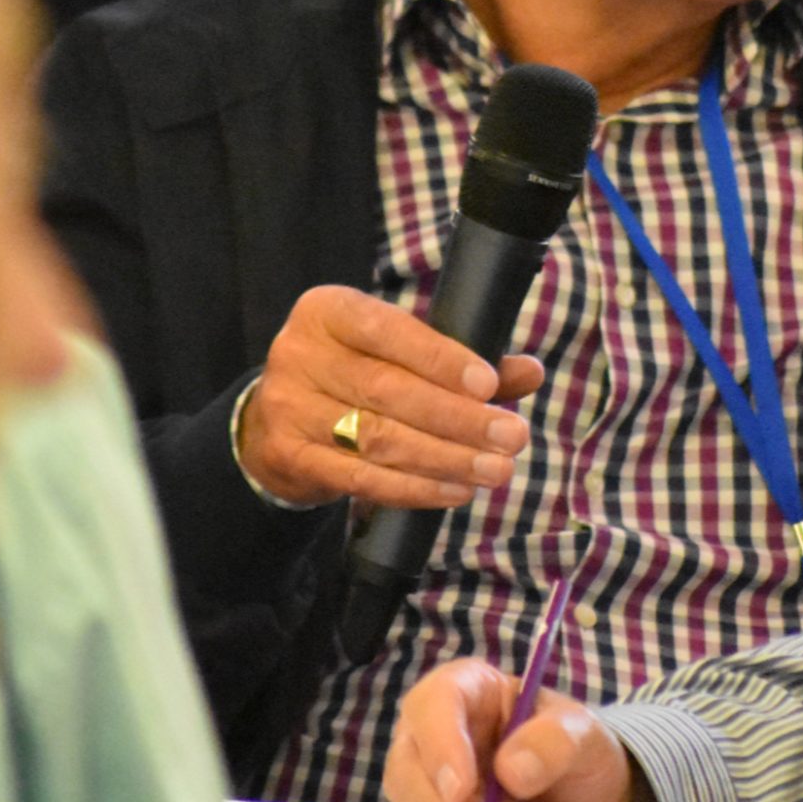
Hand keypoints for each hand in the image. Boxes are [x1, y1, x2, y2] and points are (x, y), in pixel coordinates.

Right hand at [237, 285, 544, 508]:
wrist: (272, 419)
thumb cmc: (351, 373)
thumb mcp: (394, 351)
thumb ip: (459, 360)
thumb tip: (530, 371)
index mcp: (329, 311)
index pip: (387, 329)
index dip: (439, 358)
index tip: (489, 385)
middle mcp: (301, 353)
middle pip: (388, 390)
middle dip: (458, 418)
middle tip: (511, 437)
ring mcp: (289, 408)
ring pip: (378, 439)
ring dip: (445, 458)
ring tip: (495, 469)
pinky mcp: (290, 457)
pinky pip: (361, 478)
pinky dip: (414, 488)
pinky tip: (454, 490)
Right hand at [385, 659, 659, 801]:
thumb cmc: (574, 752)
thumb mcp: (583, 733)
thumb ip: (555, 740)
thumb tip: (511, 770)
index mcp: (463, 693)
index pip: (428, 708)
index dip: (439, 748)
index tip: (464, 790)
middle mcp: (431, 743)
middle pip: (404, 780)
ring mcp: (426, 796)